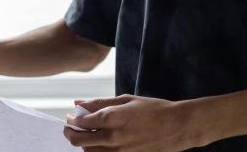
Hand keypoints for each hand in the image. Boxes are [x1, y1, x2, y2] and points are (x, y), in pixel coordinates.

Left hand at [64, 95, 199, 150]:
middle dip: (70, 134)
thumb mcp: (125, 100)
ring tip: (85, 136)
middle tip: (70, 129)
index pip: (81, 123)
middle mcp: (113, 137)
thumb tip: (78, 104)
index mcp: (112, 118)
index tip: (70, 118)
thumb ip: (99, 103)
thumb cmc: (153, 109)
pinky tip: (99, 145)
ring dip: (83, 144)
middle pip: (80, 141)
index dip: (72, 120)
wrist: (177, 127)